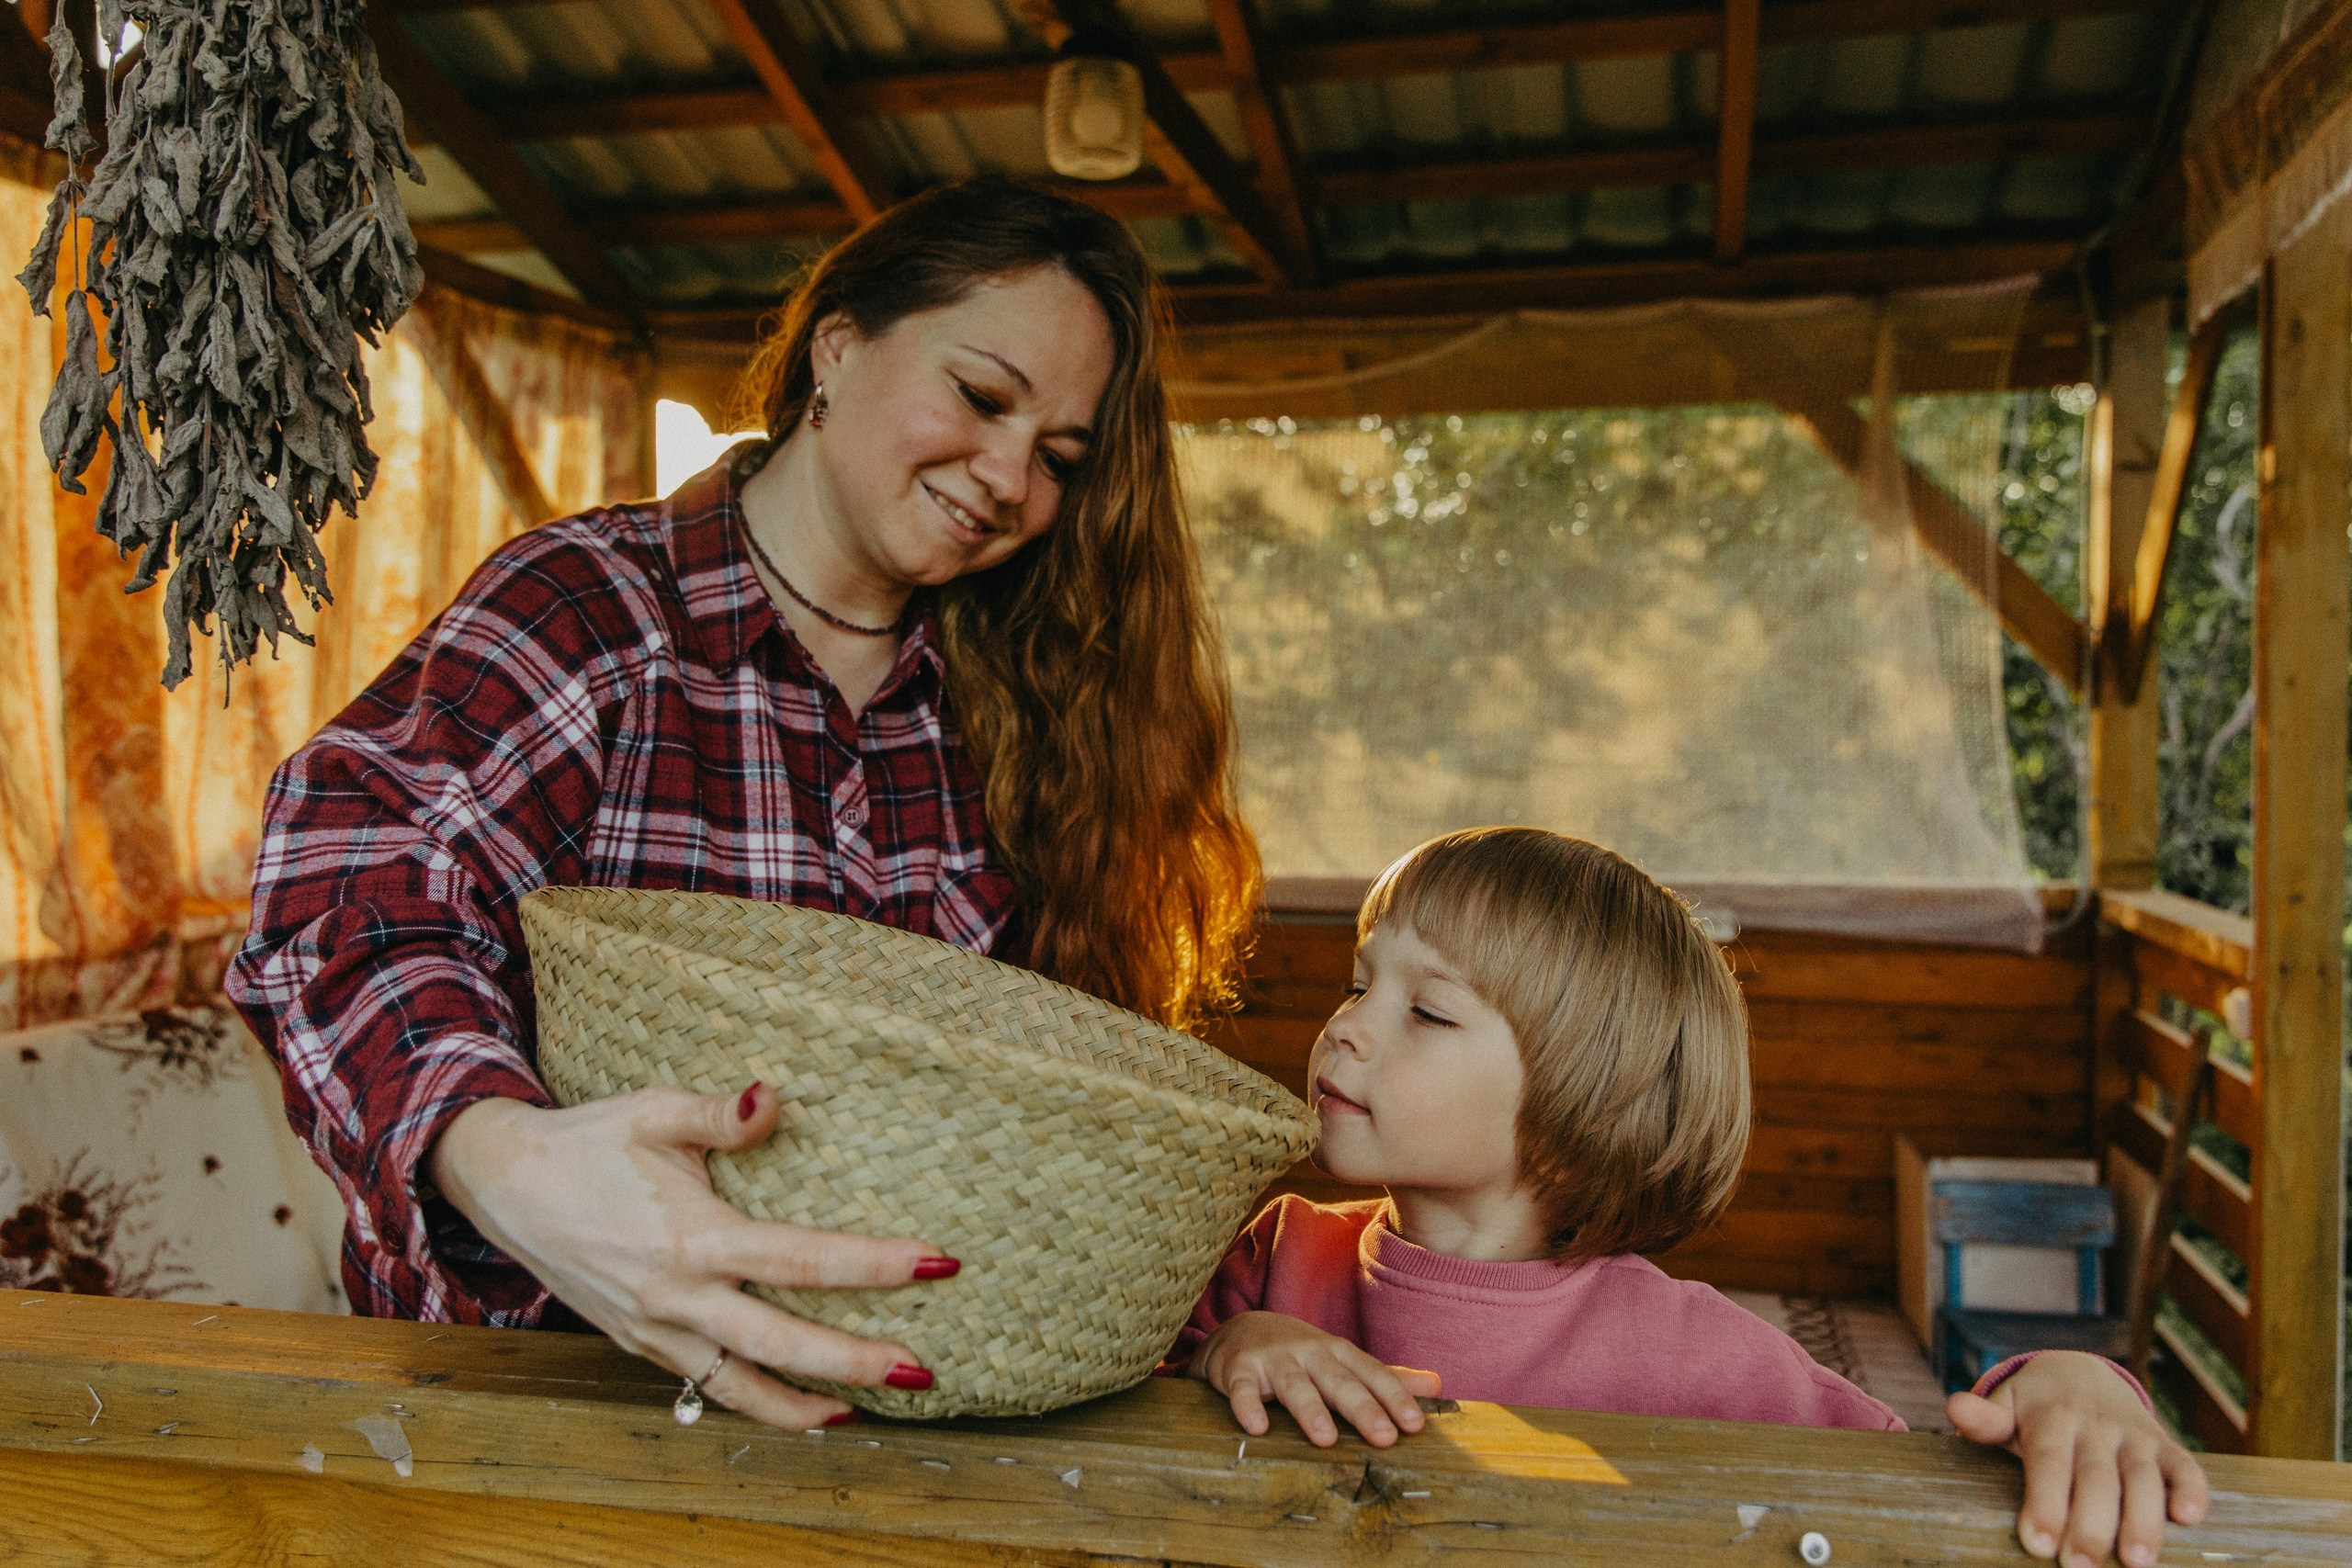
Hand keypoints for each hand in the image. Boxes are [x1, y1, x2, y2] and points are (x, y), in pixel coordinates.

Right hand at [430, 1084, 953, 1429]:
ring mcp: (656, 1330)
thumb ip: (720, 1114)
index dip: (874, 1264)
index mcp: (692, 1237)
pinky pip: (707, 1387)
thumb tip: (774, 1096)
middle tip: (921, 1370)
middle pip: (782, 1342)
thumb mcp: (654, 1111)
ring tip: (869, 1408)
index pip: (801, 1260)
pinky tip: (800, 1408)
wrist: (505, 1186)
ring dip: (807, 1404)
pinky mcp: (641, 1344)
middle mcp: (676, 1295)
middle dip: (856, 1362)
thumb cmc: (590, 1142)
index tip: (937, 1262)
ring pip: (742, 1384)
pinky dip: (756, 1403)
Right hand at [1188, 1310, 1440, 1447]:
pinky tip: (1256, 1428)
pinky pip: (1242, 1388)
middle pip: (1339, 1381)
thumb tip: (1438, 1385)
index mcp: (1339, 1353)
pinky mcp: (1238, 1369)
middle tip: (1384, 1436)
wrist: (1240, 1331)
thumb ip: (1388, 1376)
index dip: (1395, 1398)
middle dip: (1362, 1408)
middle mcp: (1310, 1352)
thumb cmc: (1302, 1356)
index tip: (1416, 1426)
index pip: (1373, 1374)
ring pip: (1295, 1384)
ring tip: (1325, 1439)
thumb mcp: (1344, 1362)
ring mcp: (1274, 1359)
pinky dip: (1247, 1405)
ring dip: (1310, 1410)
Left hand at [1947, 1350, 2208, 1567]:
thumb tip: (1955, 1410)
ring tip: (2136, 1562)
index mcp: (2052, 1417)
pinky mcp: (2167, 1446)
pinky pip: (2186, 1466)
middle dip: (2090, 1525)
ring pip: (2144, 1478)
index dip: (2044, 1503)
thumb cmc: (2036, 1408)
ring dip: (2143, 1520)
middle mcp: (2097, 1426)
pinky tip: (2189, 1519)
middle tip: (2078, 1566)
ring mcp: (2135, 1436)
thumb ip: (1986, 1419)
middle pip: (2096, 1478)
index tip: (2035, 1544)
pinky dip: (2193, 1490)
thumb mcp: (2007, 1406)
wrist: (2083, 1373)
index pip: (2048, 1463)